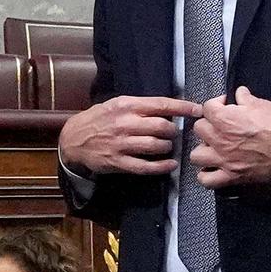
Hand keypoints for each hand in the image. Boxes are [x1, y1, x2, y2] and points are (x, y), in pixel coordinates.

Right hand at [58, 95, 202, 175]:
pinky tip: (170, 165)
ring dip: (167, 147)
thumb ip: (140, 107)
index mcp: (126, 106)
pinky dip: (161, 167)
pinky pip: (145, 166)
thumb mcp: (116, 105)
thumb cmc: (99, 119)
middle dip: (173, 130)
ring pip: (155, 146)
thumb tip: (168, 110)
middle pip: (161, 126)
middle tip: (174, 133)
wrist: (73, 139)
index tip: (197, 110)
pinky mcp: (118, 162)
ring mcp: (121, 144)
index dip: (182, 107)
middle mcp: (125, 123)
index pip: (161, 104)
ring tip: (168, 146)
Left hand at [188, 86, 270, 187]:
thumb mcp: (263, 104)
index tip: (224, 106)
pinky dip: (206, 176)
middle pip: (199, 130)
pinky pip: (207, 180)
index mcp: (227, 120)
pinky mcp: (233, 176)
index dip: (215, 105)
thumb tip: (239, 93)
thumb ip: (245, 98)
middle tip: (220, 127)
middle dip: (209, 125)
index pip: (206, 108)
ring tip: (214, 148)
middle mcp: (221, 140)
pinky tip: (213, 169)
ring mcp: (225, 160)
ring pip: (196, 155)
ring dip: (204, 150)